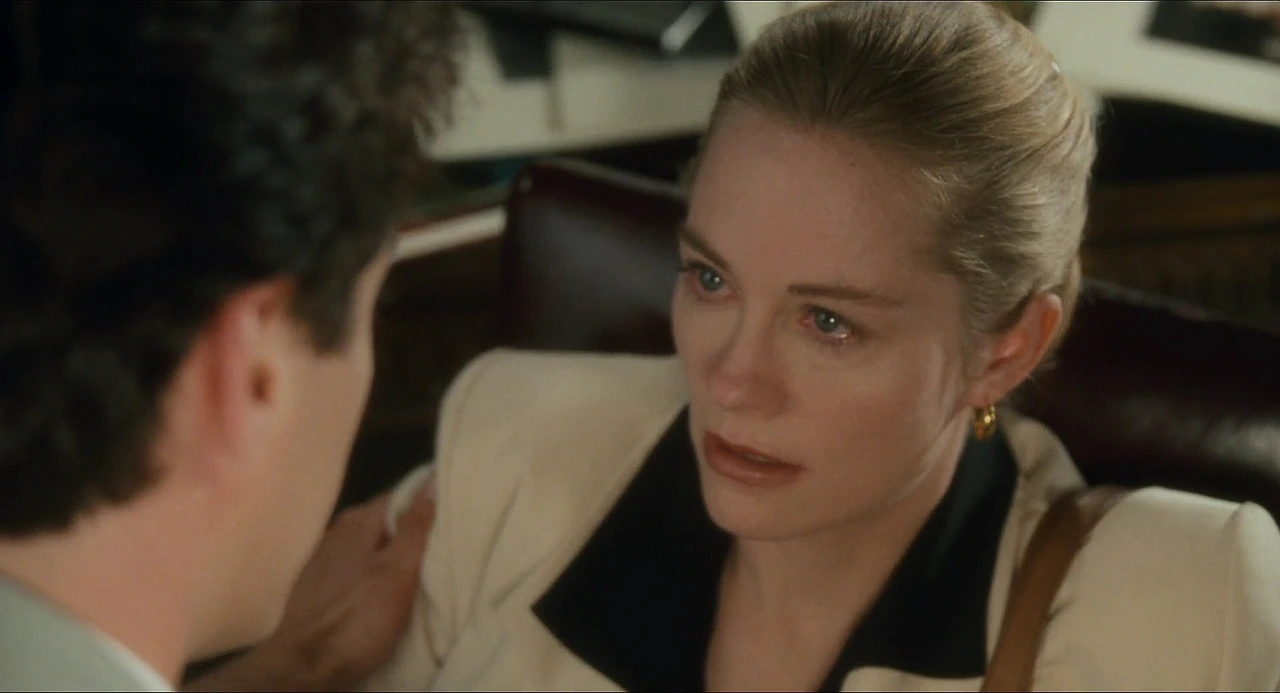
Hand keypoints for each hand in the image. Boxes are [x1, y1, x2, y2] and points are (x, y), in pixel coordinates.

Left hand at [185, 480, 435, 690]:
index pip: (403, 494)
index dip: (431, 500)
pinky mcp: (320, 588)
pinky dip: (380, 574)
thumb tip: (432, 482)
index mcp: (357, 521)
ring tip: (428, 568)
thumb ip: (416, 528)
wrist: (302, 670)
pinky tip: (393, 591)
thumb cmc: (356, 619)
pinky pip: (360, 569)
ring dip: (398, 554)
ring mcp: (325, 560)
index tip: (460, 509)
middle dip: (417, 530)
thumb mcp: (398, 572)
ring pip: (374, 546)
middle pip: (388, 521)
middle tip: (452, 543)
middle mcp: (337, 532)